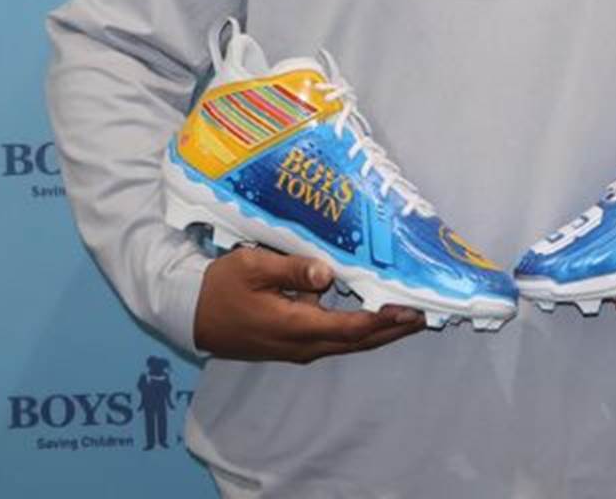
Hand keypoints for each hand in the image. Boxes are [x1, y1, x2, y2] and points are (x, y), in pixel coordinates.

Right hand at [192, 245, 422, 362]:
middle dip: (392, 330)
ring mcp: (298, 348)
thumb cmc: (220, 287)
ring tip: (408, 318)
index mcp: (295, 326)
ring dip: (379, 332)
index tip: (410, 310)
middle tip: (424, 316)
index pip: (351, 327)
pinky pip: (335, 339)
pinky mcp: (293, 345)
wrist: (190, 316)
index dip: (383, 320)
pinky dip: (360, 331)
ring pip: (348, 343)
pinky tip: (373, 317)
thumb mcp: (251, 267)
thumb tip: (327, 272)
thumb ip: (291, 270)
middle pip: (358, 341)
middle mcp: (302, 344)